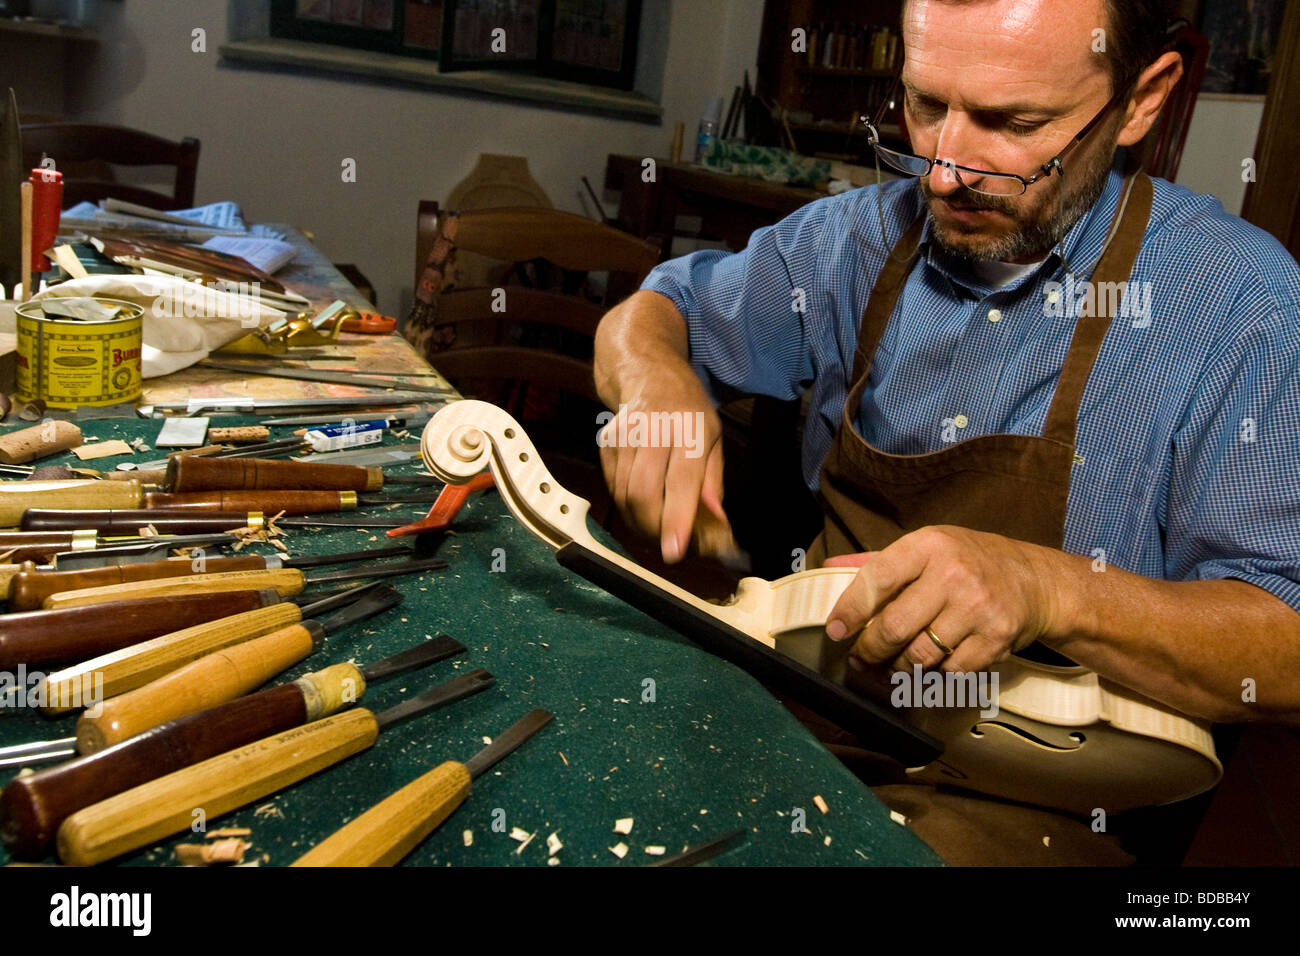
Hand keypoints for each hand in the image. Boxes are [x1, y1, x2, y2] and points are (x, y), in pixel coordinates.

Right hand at [597, 369, 736, 563]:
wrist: (646, 371)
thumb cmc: (687, 407)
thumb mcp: (713, 437)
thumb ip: (712, 482)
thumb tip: (714, 524)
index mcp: (688, 428)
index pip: (681, 481)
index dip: (676, 519)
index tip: (675, 551)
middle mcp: (652, 431)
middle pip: (642, 494)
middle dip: (655, 528)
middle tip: (671, 541)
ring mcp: (624, 436)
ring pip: (624, 497)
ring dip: (641, 522)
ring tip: (661, 525)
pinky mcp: (606, 444)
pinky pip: (613, 489)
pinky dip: (628, 505)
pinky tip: (644, 501)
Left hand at [822, 525, 1055, 671]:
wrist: (1032, 580)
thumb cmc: (967, 561)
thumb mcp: (925, 547)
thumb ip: (877, 562)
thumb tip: (828, 569)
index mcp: (928, 546)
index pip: (878, 579)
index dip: (850, 609)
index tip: (835, 631)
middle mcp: (954, 575)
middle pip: (895, 627)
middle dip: (869, 651)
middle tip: (859, 658)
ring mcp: (978, 608)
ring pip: (919, 656)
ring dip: (896, 670)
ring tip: (888, 667)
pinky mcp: (997, 639)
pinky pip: (949, 673)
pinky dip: (932, 678)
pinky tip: (926, 671)